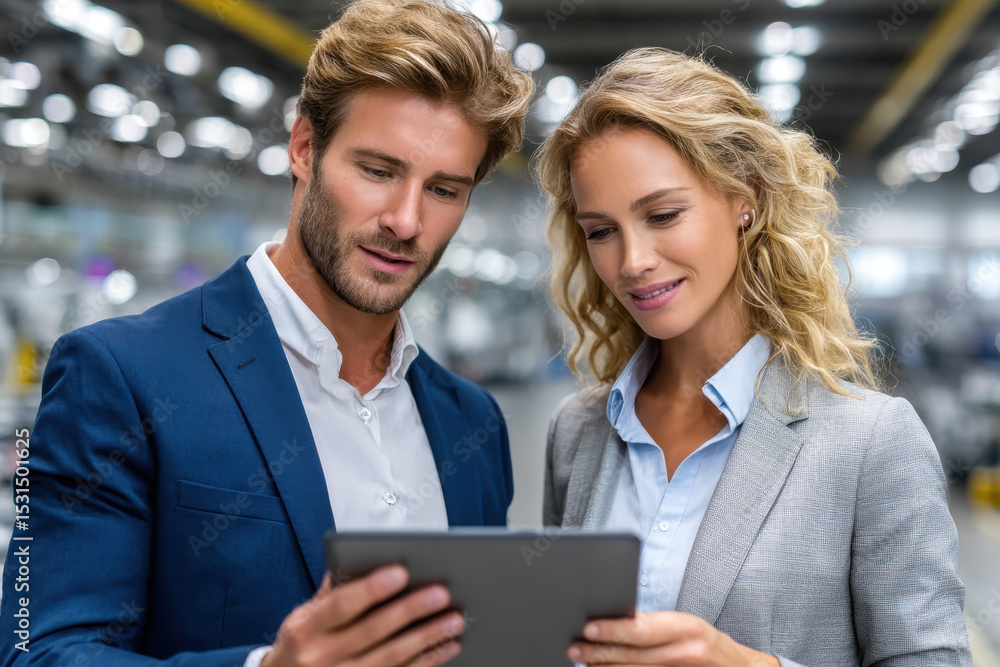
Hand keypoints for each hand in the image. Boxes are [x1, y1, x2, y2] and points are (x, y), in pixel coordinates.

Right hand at [261, 565, 463, 666]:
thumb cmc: (302, 644)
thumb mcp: (304, 615)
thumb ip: (333, 589)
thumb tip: (360, 556)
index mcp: (307, 629)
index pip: (342, 604)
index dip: (373, 588)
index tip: (402, 571)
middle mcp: (322, 657)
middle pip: (373, 631)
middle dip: (410, 611)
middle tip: (442, 593)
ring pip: (391, 658)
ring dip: (427, 638)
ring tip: (454, 619)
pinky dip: (427, 661)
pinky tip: (446, 646)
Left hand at [567, 611, 779, 666]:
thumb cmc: (709, 643)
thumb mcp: (686, 625)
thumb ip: (654, 624)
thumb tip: (617, 620)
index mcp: (686, 629)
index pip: (641, 630)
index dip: (613, 630)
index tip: (588, 628)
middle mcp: (684, 653)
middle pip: (632, 656)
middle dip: (599, 652)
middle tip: (574, 648)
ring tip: (582, 660)